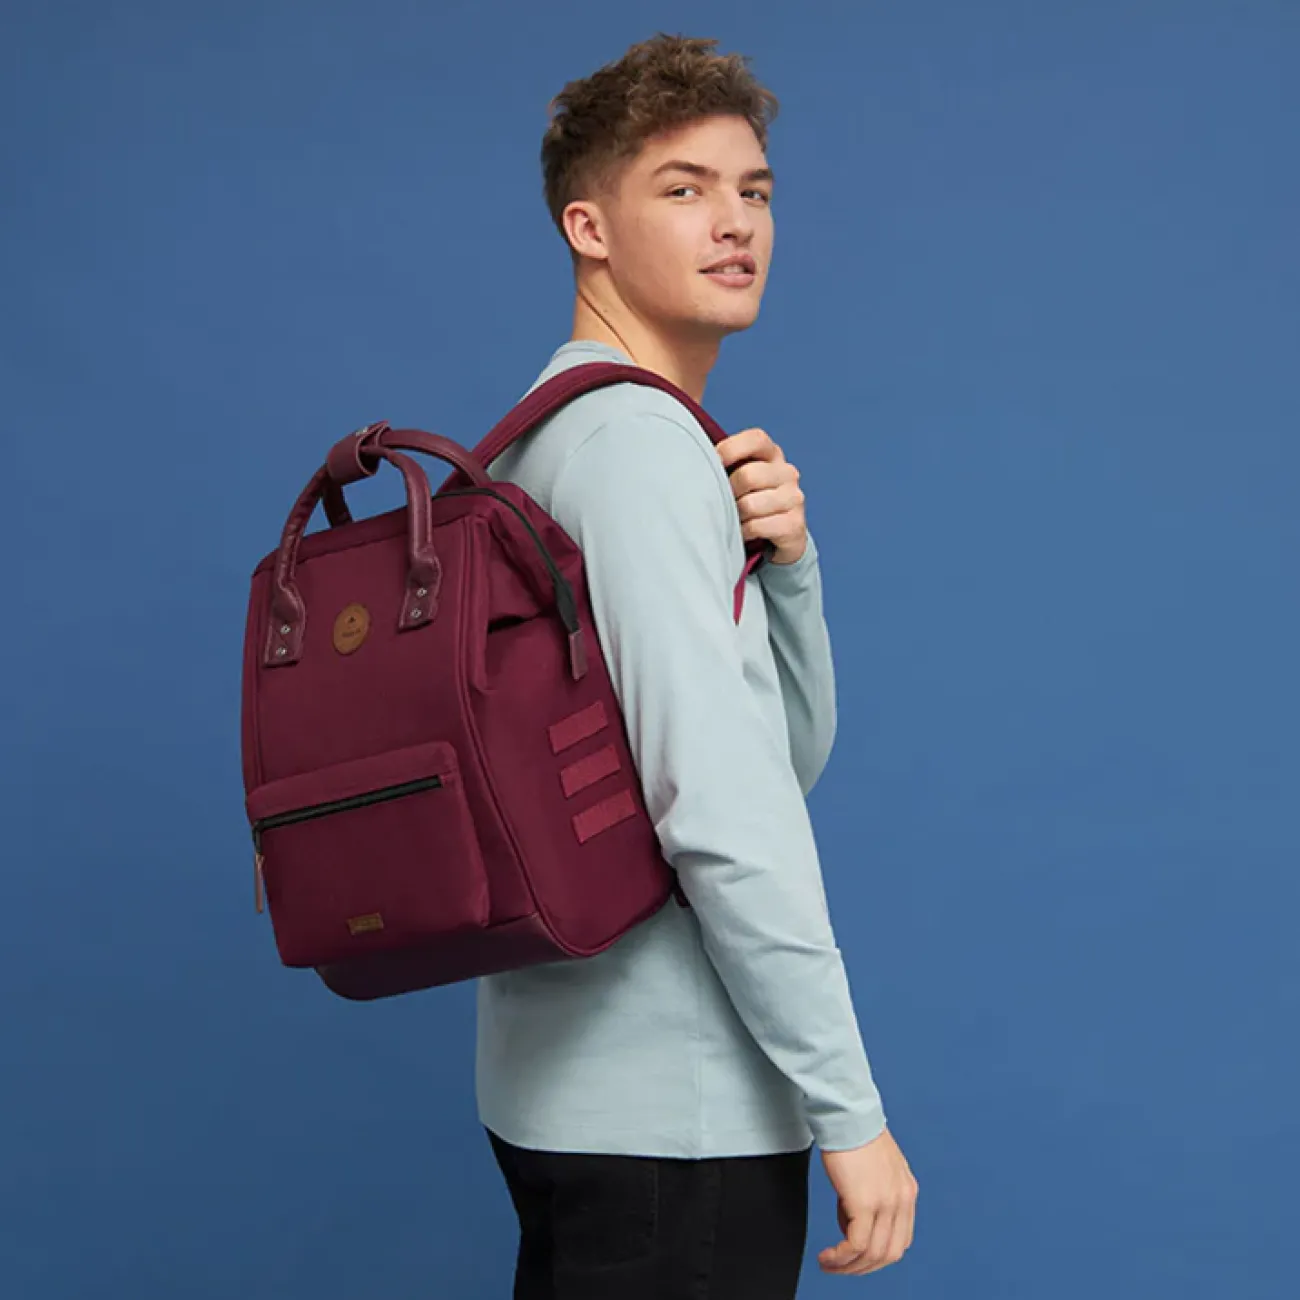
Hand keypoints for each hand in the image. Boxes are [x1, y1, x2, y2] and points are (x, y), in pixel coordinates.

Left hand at [715, 427, 807, 565]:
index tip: (713, 465)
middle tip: (723, 503)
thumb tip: (690, 459)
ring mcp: (794, 498)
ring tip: (734, 519)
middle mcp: (787, 472)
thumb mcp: (738, 477)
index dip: (730, 450)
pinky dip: (742, 532)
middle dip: (728, 493)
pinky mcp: (794, 525)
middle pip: (747, 476)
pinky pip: (756, 526)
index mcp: (772, 454)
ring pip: (750, 505)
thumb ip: (723, 464)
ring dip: (734, 516)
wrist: (780, 536)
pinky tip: (743, 533)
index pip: (755, 439)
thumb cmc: (749, 501)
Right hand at [817, 1126, 918, 1275]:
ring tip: (829, 1264)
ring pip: (873, 1254)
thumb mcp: (874, 1168)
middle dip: (863, 1268)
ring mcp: (886, 1203)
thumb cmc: (854, 1132)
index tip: (856, 1256)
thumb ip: (871, 1193)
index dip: (878, 1255)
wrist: (847, 1113)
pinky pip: (856, 1245)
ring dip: (849, 1267)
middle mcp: (902, 1199)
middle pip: (889, 1253)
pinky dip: (841, 1258)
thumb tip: (850, 1218)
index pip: (900, 1239)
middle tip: (840, 1267)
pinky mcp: (865, 1203)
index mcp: (906, 1191)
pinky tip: (828, 1256)